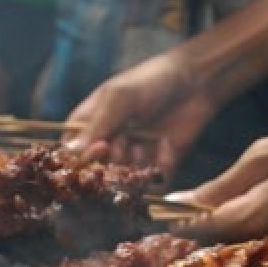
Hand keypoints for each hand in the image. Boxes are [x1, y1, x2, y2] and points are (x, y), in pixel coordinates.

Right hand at [65, 52, 218, 172]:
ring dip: (135, 165)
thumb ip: (96, 126)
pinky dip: (159, 168)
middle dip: (114, 161)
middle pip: (98, 175)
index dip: (83, 159)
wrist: (196, 81)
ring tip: (146, 141)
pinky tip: (166, 144)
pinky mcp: (156, 170)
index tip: (103, 146)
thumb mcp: (120, 98)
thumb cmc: (151, 81)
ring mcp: (131, 159)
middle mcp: (107, 147)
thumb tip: (71, 154)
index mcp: (88, 127)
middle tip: (126, 139)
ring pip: (124, 184)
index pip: (71, 156)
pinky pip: (152, 186)